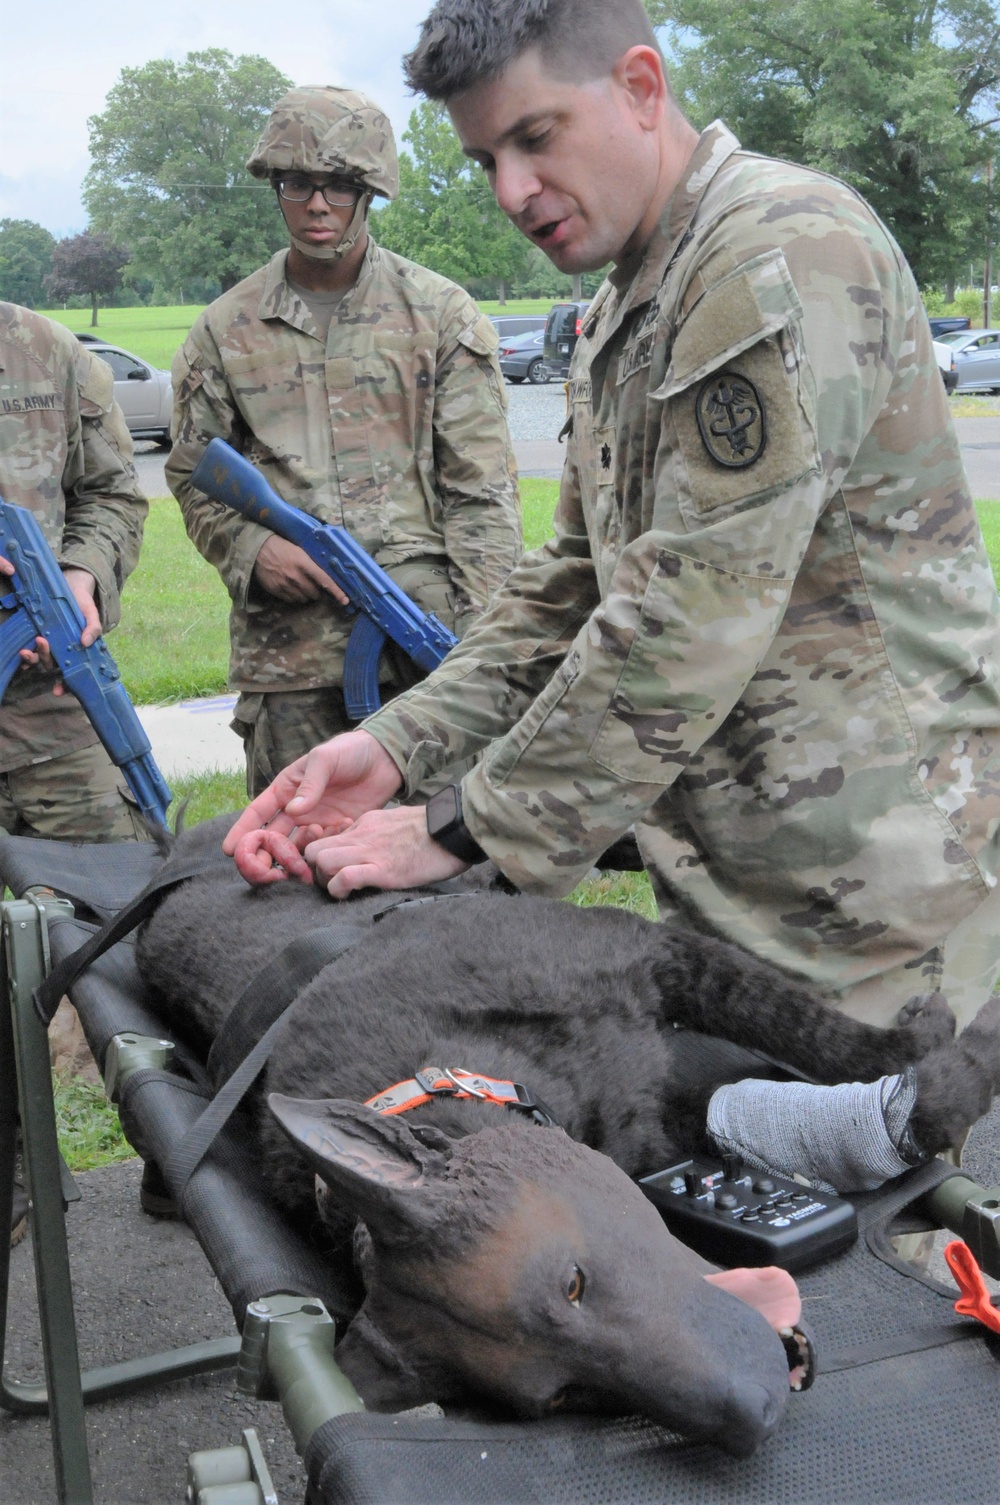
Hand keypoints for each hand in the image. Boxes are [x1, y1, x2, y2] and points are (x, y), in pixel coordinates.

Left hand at [0, 559, 100, 693]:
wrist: (71, 585)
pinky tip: (22, 650)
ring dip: (32, 657)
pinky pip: (30, 645)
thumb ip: (93, 627)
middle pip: (51, 664)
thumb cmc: (83, 604)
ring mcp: (49, 642)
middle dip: (44, 659)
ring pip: (39, 657)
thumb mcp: (92, 614)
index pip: (72, 673)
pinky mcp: (38, 631)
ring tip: (25, 651)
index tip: (58, 692)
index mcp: (76, 651)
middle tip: (42, 643)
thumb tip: (86, 641)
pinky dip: (26, 651)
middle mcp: (61, 650)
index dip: (65, 685)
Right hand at [223, 730, 403, 883]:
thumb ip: (311, 783)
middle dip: (262, 856)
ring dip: (289, 861)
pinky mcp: (337, 832)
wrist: (385, 759)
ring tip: (289, 873)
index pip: (258, 812)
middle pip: (272, 837)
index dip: (243, 831)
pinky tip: (324, 855)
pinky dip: (319, 855)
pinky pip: (322, 849)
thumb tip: (294, 810)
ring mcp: (317, 823)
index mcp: (286, 789)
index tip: (230, 850)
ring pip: (294, 849)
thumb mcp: (325, 759)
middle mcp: (297, 809)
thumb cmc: (350, 751)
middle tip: (258, 873)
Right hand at [252, 536, 348, 605]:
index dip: (336, 591)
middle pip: (315, 593)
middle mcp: (296, 576)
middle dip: (317, 591)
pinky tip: (291, 588)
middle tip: (313, 585)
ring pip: (304, 599)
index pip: (324, 580)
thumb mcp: (299, 550)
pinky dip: (294, 597)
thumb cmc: (282, 546)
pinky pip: (291, 600)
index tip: (345, 600)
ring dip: (306, 595)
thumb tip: (326, 574)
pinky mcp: (276, 591)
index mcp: (304, 562)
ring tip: (301, 586)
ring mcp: (285, 585)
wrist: (258, 549)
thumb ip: (311, 563)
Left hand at [305, 805, 469, 897]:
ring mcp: (370, 851)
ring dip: (325, 880)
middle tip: (330, 882)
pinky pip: (346, 877)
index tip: (330, 870)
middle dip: (315, 871)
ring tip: (340, 890)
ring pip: (321, 861)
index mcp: (365, 823)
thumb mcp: (396, 822)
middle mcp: (361, 834)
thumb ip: (377, 832)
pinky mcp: (383, 869)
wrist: (455, 829)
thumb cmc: (432, 829)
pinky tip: (348, 895)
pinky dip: (339, 889)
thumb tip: (368, 846)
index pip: (324, 837)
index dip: (319, 857)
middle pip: (313, 850)